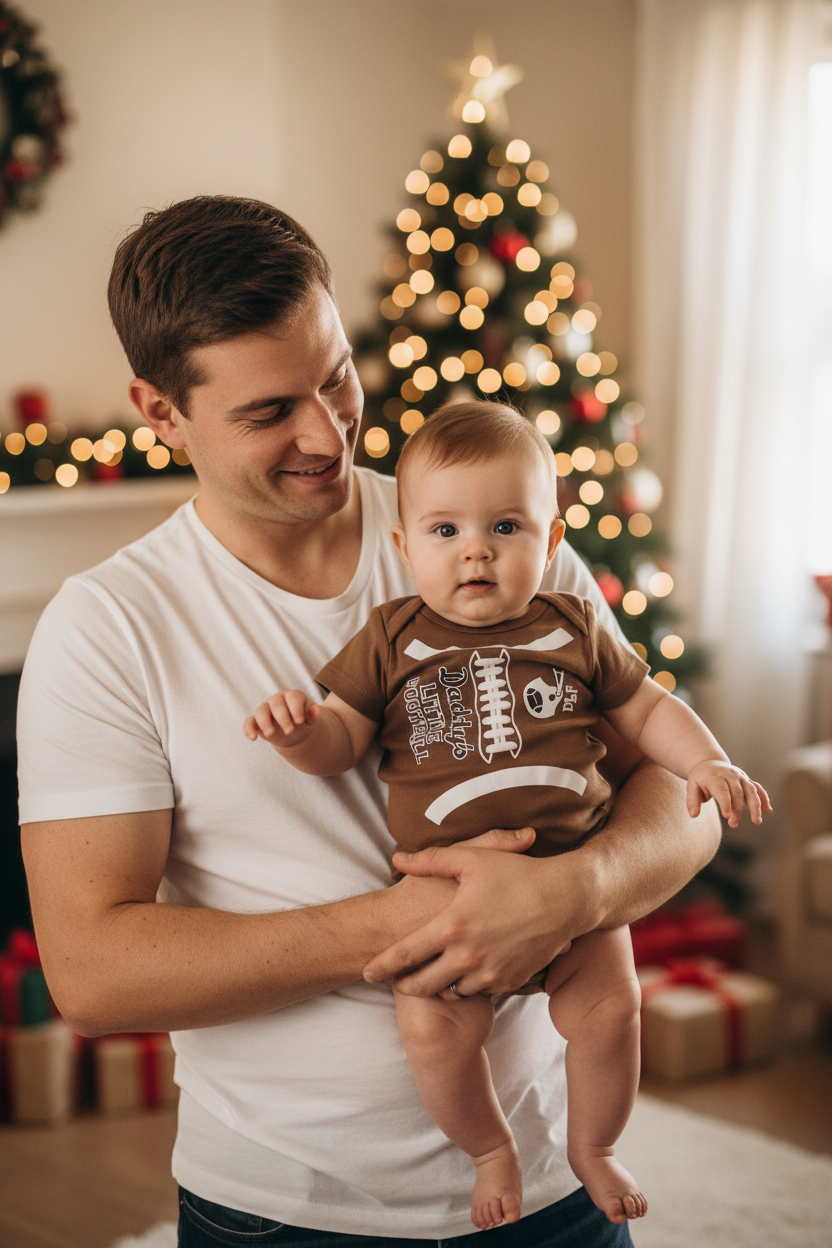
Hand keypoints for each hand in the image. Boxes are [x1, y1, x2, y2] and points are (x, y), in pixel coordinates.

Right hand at [243, 690, 319, 749]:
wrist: (296, 732)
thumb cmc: (304, 722)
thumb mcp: (311, 719)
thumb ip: (313, 714)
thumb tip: (316, 712)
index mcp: (293, 696)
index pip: (293, 697)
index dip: (296, 708)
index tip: (300, 722)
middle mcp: (277, 700)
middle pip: (276, 704)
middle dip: (283, 717)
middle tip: (290, 731)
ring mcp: (265, 709)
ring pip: (261, 711)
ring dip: (265, 723)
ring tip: (271, 734)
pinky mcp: (256, 721)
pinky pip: (249, 722)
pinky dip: (248, 729)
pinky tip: (253, 738)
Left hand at [363, 827, 586, 997]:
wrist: (566, 898)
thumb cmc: (518, 874)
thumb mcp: (472, 860)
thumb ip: (430, 861)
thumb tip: (397, 859)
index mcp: (453, 926)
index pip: (405, 954)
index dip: (382, 966)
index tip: (366, 971)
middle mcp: (468, 955)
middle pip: (422, 984)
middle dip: (405, 985)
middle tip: (397, 980)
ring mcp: (490, 972)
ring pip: (450, 991)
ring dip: (438, 985)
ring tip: (431, 975)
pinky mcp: (509, 981)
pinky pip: (479, 991)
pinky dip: (467, 984)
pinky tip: (465, 971)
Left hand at [687, 760, 771, 826]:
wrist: (709, 763)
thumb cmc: (700, 778)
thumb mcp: (692, 786)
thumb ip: (692, 800)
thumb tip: (693, 815)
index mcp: (715, 777)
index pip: (722, 791)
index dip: (726, 803)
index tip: (727, 816)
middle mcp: (730, 775)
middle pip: (737, 794)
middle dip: (737, 810)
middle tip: (733, 824)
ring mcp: (740, 777)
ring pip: (751, 791)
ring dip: (755, 806)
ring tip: (757, 821)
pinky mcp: (747, 780)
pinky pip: (757, 788)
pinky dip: (764, 798)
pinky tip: (768, 810)